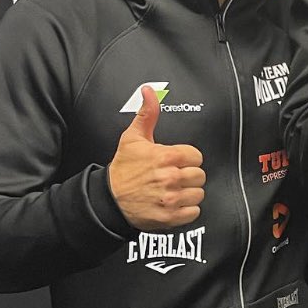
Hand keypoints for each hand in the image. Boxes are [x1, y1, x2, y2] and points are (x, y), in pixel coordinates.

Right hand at [107, 86, 205, 229]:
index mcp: (167, 157)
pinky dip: (186, 211)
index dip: (186, 159)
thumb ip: (147, 114)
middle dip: (188, 176)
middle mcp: (171, 178)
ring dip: (188, 193)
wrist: (107, 201)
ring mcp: (171, 198)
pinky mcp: (170, 217)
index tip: (175, 163)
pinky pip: (194, 212)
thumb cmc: (123, 169)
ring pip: (198, 194)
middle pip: (200, 176)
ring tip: (172, 191)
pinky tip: (173, 204)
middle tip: (172, 177)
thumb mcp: (133, 138)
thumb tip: (149, 91)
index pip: (196, 156)